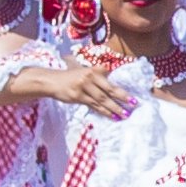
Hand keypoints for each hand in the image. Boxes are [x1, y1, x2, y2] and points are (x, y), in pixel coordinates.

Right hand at [0, 58, 131, 119]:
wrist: (51, 81)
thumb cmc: (70, 76)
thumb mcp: (83, 70)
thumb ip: (97, 73)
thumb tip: (111, 73)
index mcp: (93, 69)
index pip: (111, 80)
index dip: (122, 88)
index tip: (133, 95)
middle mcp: (89, 77)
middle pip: (110, 89)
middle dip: (123, 97)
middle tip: (134, 104)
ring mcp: (83, 87)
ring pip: (103, 99)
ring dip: (115, 108)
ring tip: (125, 114)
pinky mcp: (78, 96)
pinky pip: (94, 105)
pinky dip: (104, 111)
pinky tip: (112, 116)